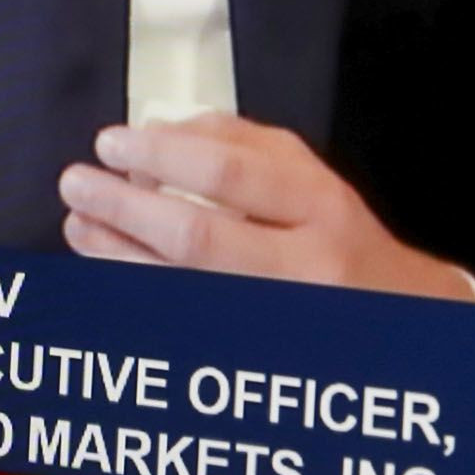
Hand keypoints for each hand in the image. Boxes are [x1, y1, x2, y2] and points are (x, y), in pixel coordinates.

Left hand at [59, 115, 474, 300]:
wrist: (395, 315)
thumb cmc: (341, 241)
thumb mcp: (310, 176)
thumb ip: (241, 143)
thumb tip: (163, 130)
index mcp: (318, 207)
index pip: (229, 172)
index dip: (160, 154)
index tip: (114, 143)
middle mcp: (300, 266)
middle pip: (196, 236)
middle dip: (125, 207)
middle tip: (79, 183)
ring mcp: (272, 314)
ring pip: (178, 286)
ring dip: (116, 253)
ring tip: (80, 224)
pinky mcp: (248, 344)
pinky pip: (178, 315)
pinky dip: (136, 288)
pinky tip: (109, 268)